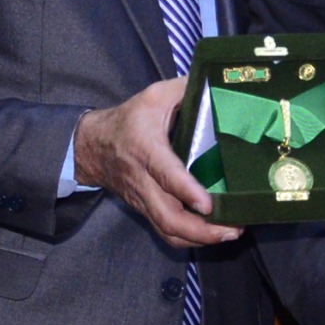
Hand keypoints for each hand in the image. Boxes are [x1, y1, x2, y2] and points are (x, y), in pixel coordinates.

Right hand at [74, 75, 239, 247]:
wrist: (91, 147)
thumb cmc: (128, 119)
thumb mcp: (154, 96)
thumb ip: (185, 89)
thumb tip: (218, 84)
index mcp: (145, 148)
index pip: (165, 174)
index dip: (186, 191)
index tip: (207, 204)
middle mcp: (143, 179)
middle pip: (167, 215)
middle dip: (201, 230)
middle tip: (233, 229)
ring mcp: (143, 199)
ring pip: (167, 229)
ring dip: (199, 239)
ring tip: (229, 234)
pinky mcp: (145, 210)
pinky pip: (165, 232)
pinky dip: (189, 239)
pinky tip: (212, 235)